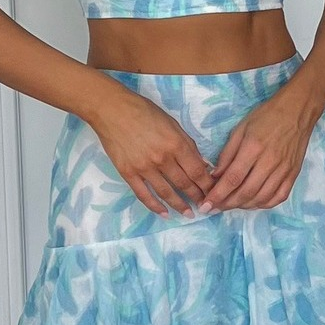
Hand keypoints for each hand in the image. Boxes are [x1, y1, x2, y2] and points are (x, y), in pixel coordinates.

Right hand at [88, 86, 217, 217]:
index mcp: (176, 143)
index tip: (213, 193)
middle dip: (197, 197)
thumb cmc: (144, 111)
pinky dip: (155, 206)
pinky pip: (144, 195)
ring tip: (189, 214)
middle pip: (184, 184)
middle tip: (205, 207)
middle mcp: (162, 159)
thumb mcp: (172, 123)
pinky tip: (164, 213)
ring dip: (180, 205)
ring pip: (166, 192)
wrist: (111, 110)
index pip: (197, 171)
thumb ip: (187, 144)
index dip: (207, 185)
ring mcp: (144, 168)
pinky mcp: (128, 173)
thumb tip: (202, 164)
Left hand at [198, 83, 317, 212]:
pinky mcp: (294, 174)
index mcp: (253, 148)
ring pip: (261, 198)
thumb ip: (227, 154)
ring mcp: (284, 170)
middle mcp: (269, 162)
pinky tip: (253, 203)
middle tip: (215, 208)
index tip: (206, 205)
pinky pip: (279, 197)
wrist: (297, 111)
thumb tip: (215, 176)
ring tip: (231, 205)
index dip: (218, 194)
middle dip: (227, 204)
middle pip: (246, 192)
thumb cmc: (266, 116)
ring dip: (243, 206)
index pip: (232, 178)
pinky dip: (264, 204)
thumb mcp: (240, 129)